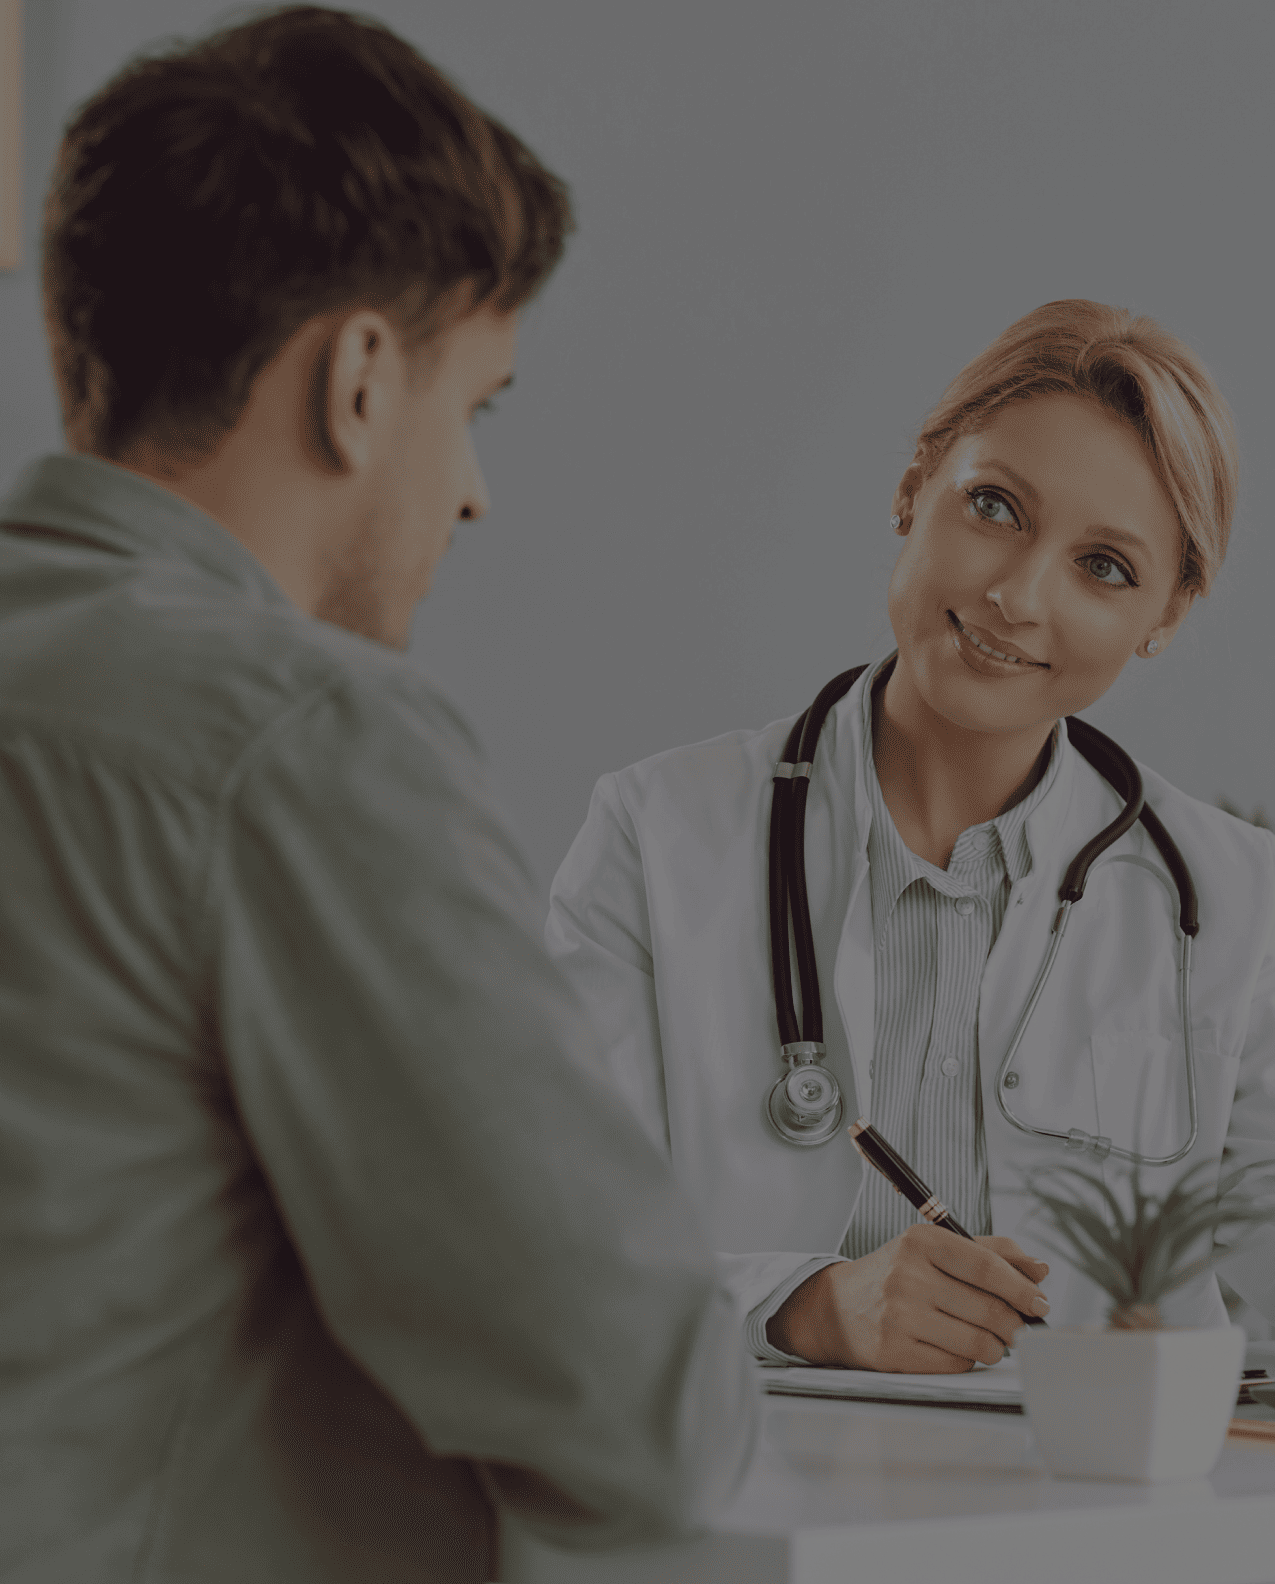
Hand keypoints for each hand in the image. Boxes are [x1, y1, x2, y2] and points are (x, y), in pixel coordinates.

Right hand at [766, 1224, 1049, 1372]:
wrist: (835, 1308)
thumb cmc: (894, 1275)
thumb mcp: (933, 1249)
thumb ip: (989, 1252)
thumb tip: (1040, 1269)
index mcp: (921, 1241)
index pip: (987, 1266)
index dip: (1022, 1289)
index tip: (1041, 1303)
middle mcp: (907, 1275)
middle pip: (989, 1309)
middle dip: (1015, 1325)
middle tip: (1020, 1329)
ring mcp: (899, 1315)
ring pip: (978, 1343)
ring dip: (994, 1347)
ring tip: (987, 1340)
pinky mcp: (893, 1352)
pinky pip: (955, 1364)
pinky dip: (965, 1360)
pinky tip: (954, 1347)